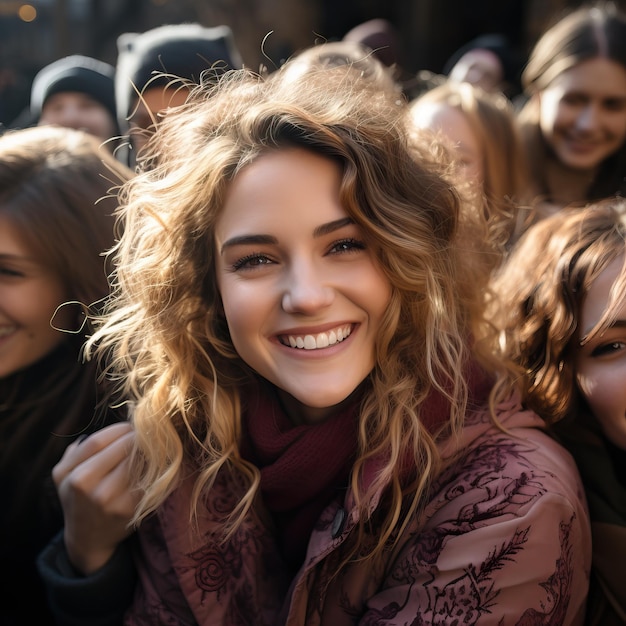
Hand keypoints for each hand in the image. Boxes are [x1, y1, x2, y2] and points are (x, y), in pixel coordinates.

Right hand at [53, 422, 140, 574]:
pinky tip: (157, 462)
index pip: (98, 441)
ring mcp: (114, 501)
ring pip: (138, 462)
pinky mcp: (132, 508)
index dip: (117, 429)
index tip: (130, 426)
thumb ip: (75, 451)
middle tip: (146, 432)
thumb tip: (99, 429)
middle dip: (136, 437)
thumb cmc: (76, 500)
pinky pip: (148, 478)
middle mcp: (93, 490)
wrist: (87, 540)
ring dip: (148, 450)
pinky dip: (155, 467)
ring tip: (152, 445)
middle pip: (121, 449)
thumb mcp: (63, 477)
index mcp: (75, 477)